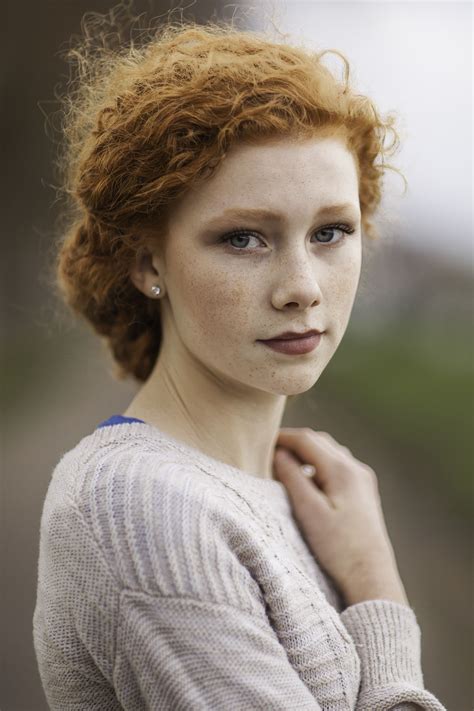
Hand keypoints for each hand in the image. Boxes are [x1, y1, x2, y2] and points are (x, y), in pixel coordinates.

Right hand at [272, 427, 408, 606]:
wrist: (370, 577)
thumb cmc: (338, 548)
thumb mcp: (309, 512)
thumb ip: (292, 478)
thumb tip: (279, 453)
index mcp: (342, 470)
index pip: (307, 439)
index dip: (283, 437)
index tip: (262, 441)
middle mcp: (356, 469)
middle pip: (320, 442)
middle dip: (294, 443)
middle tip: (270, 451)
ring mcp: (363, 480)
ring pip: (330, 453)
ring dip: (307, 453)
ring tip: (285, 464)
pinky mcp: (364, 492)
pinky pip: (338, 467)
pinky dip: (319, 465)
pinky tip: (307, 480)